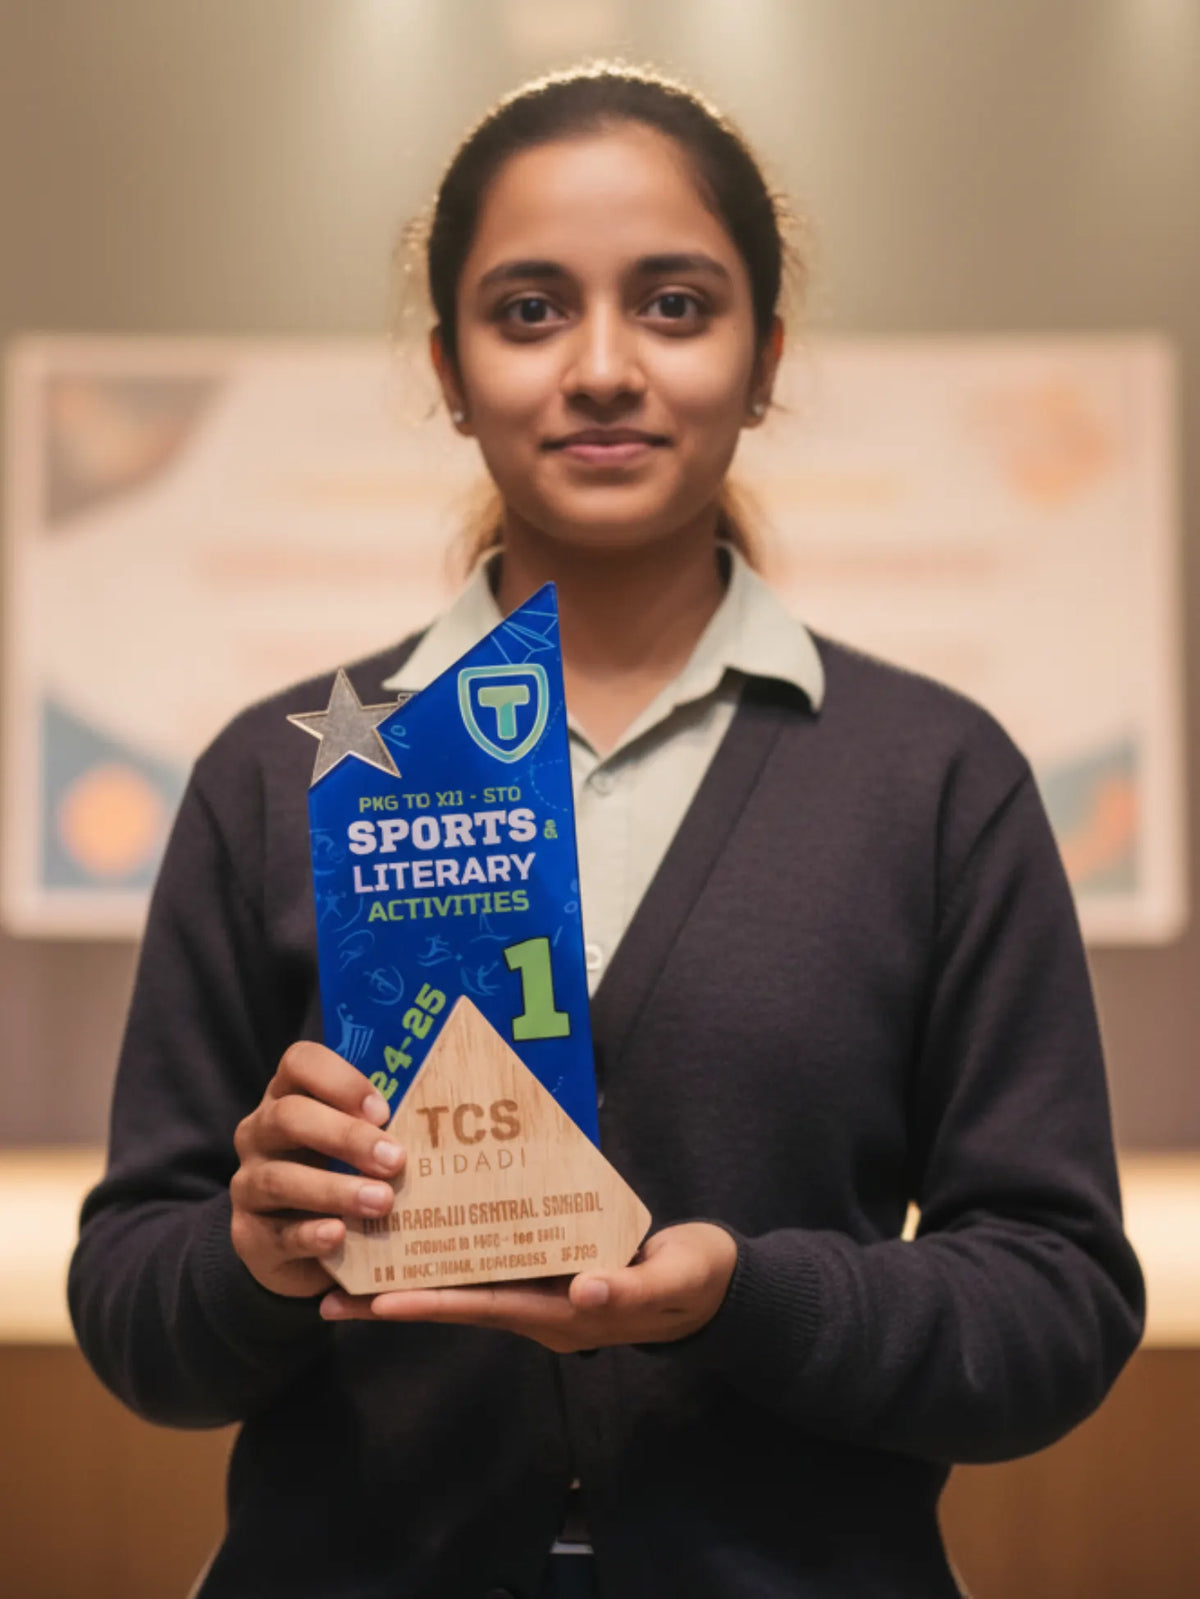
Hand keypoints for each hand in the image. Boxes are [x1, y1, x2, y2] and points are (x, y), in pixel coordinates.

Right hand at [229, 1041, 404, 1296]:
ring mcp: (249, 1184)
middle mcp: (260, 1133)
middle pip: (289, 1116)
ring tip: (381, 1202)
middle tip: (394, 1160)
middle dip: (345, 1136)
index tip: (383, 1109)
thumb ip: (383, 1125)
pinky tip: (338, 1234)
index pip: (299, 1062)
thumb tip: (443, 1115)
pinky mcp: (252, 1237)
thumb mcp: (357, 1143)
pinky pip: (276, 1234)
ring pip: (279, 1178)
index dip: (340, 1079)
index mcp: (289, 1096)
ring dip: (334, 1189)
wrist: (300, 1246)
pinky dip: (310, 1233)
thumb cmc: (342, 1176)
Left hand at [318, 1222, 737, 1350]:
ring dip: (417, 1272)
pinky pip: (493, 1260)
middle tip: (330, 1292)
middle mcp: (540, 1305)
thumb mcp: (671, 1282)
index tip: (372, 1300)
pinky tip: (429, 1227)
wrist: (714, 1285)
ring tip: (360, 1258)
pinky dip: (457, 1247)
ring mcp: (543, 1288)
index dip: (428, 1301)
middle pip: (457, 1300)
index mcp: (561, 1312)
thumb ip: (629, 1288)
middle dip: (396, 1296)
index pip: (481, 1307)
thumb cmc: (693, 1282)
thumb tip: (582, 1290)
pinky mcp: (552, 1266)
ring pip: (467, 1281)